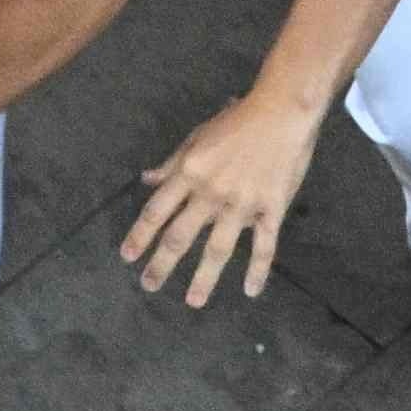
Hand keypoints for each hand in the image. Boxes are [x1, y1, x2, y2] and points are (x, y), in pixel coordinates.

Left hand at [126, 89, 316, 304]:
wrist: (284, 109)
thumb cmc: (239, 119)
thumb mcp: (198, 136)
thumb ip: (173, 163)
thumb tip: (146, 180)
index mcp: (189, 174)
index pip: (155, 212)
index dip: (139, 236)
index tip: (127, 257)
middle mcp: (211, 193)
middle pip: (180, 237)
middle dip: (162, 265)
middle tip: (149, 285)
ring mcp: (242, 203)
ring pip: (219, 248)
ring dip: (204, 278)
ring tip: (193, 301)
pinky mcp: (272, 207)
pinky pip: (265, 245)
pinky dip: (258, 269)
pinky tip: (251, 290)